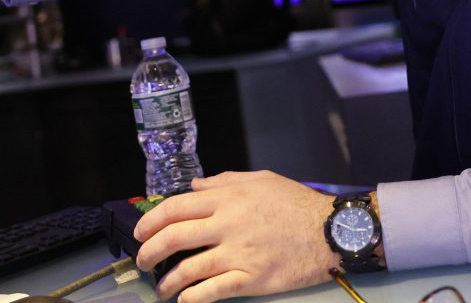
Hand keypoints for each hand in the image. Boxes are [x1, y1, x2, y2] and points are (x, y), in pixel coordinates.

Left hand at [133, 171, 338, 302]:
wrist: (330, 231)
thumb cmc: (297, 204)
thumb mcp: (261, 180)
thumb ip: (223, 182)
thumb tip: (194, 187)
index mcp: (228, 198)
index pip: (176, 207)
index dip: (151, 221)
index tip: (141, 232)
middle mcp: (228, 224)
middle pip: (174, 237)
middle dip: (150, 251)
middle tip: (143, 262)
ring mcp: (239, 253)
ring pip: (189, 268)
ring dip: (168, 281)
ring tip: (161, 288)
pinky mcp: (252, 278)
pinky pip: (214, 290)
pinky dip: (193, 297)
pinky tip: (184, 300)